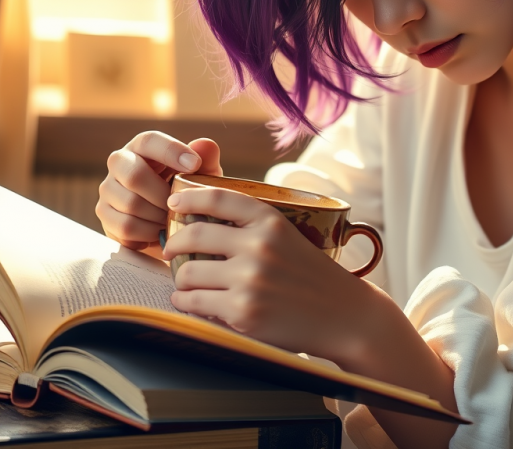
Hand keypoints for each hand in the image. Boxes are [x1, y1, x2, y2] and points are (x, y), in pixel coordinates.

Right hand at [96, 133, 222, 250]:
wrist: (169, 222)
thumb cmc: (186, 190)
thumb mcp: (202, 176)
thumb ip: (206, 159)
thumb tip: (206, 144)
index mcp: (142, 146)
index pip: (149, 141)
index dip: (171, 151)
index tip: (195, 165)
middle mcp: (120, 162)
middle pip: (134, 175)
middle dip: (163, 194)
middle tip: (182, 205)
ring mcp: (108, 188)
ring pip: (130, 204)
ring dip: (158, 216)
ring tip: (173, 219)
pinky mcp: (104, 214)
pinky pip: (126, 226)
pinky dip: (148, 232)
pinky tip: (161, 231)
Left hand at [162, 186, 376, 360]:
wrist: (343, 316)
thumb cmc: (310, 274)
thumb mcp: (287, 235)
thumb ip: (252, 224)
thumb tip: (200, 216)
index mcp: (270, 220)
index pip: (218, 198)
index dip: (189, 197)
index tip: (173, 201)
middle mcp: (259, 246)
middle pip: (194, 235)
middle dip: (174, 242)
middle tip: (169, 249)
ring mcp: (250, 280)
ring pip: (188, 273)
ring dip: (179, 279)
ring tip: (183, 282)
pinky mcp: (243, 313)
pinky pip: (194, 303)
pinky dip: (185, 302)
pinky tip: (189, 301)